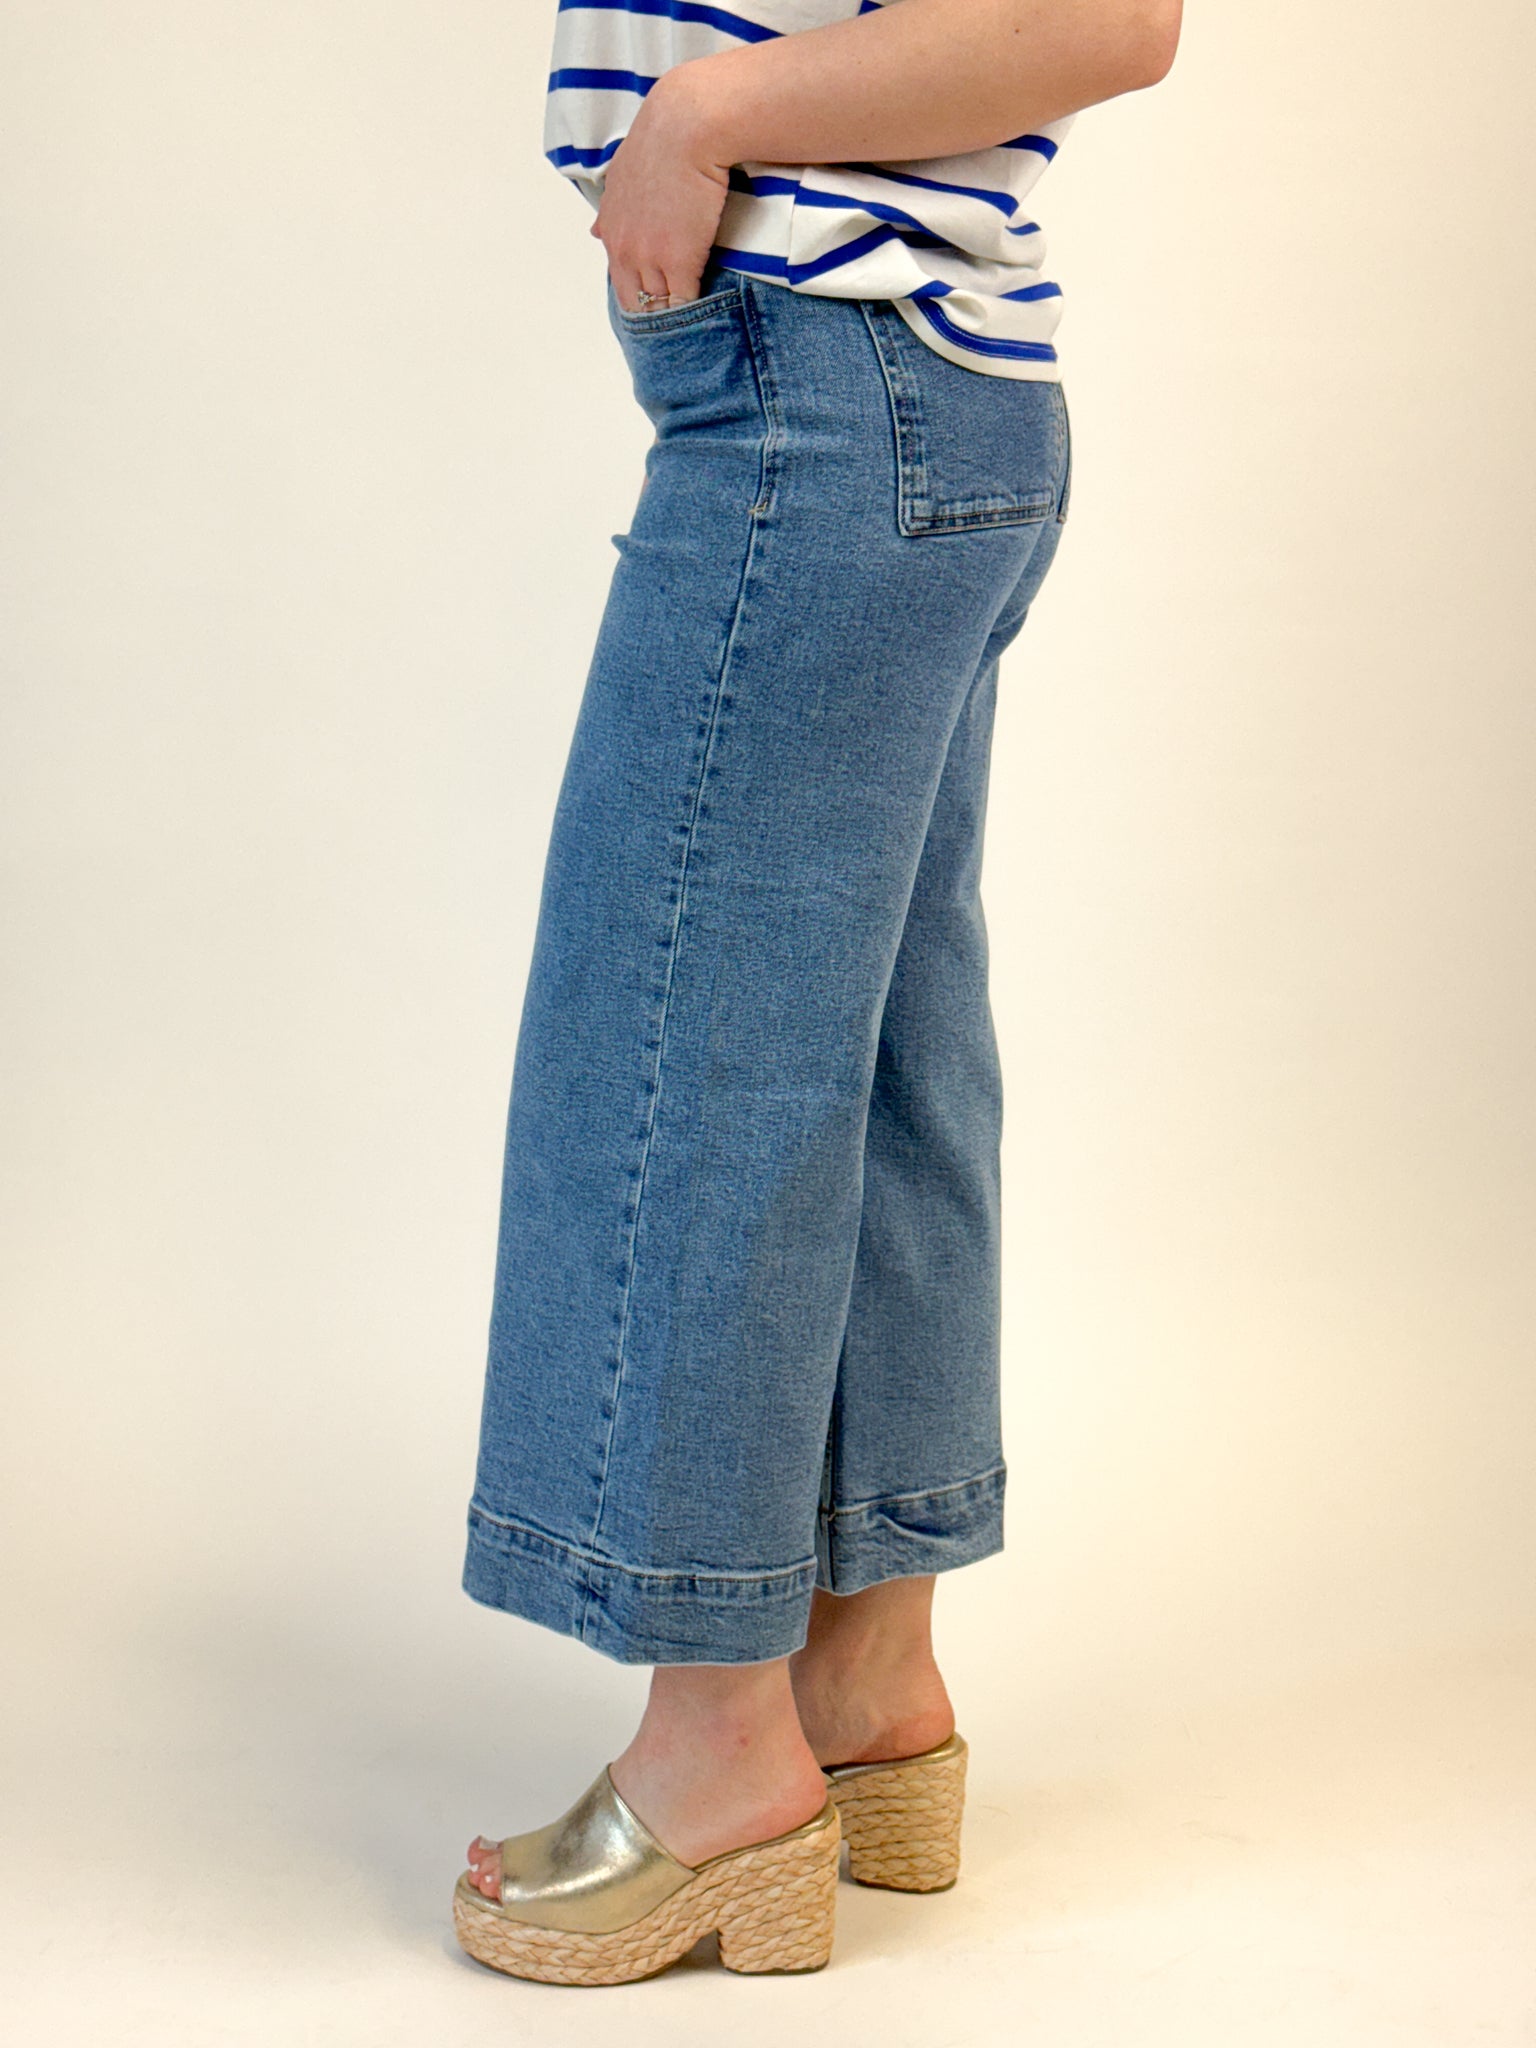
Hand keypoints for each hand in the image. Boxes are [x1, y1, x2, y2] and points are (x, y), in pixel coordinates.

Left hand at [590, 68, 733, 312]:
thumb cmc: (663, 138)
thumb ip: (611, 208)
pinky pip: (684, 302)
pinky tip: (710, 316)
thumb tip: (594, 231)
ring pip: (659, 307)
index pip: (622, 282)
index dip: (642, 296)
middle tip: (677, 328)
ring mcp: (650, 258)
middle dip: (654, 315)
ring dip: (675, 317)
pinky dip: (696, 311)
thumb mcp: (623, 172)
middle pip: (636, 303)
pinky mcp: (680, 263)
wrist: (687, 125)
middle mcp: (625, 248)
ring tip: (695, 328)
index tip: (659, 303)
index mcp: (611, 229)